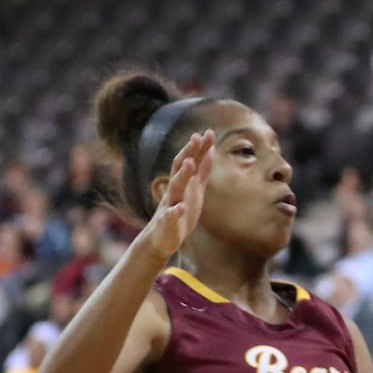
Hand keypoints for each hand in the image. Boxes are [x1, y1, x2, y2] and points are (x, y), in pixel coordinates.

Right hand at [141, 130, 215, 259]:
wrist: (161, 240)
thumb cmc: (179, 213)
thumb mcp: (194, 190)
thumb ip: (202, 172)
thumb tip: (211, 151)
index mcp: (182, 184)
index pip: (189, 161)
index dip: (199, 148)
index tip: (208, 132)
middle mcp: (174, 190)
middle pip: (180, 168)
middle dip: (188, 153)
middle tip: (197, 137)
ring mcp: (169, 205)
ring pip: (175, 187)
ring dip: (182, 175)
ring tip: (191, 163)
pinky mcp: (167, 222)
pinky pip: (170, 216)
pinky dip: (174, 212)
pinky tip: (179, 208)